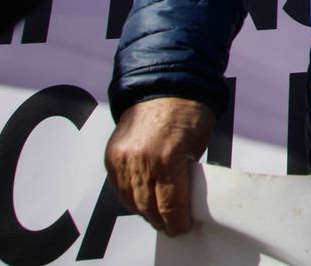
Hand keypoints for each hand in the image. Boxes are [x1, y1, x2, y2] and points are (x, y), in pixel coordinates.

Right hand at [104, 97, 214, 235]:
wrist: (164, 84)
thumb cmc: (188, 110)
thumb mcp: (198, 145)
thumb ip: (188, 173)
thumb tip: (185, 198)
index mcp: (168, 157)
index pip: (170, 204)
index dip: (177, 221)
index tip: (183, 227)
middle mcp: (141, 160)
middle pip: (148, 206)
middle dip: (161, 220)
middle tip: (171, 226)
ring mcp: (123, 158)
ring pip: (131, 200)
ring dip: (145, 212)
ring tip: (157, 217)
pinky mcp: (112, 156)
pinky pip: (118, 187)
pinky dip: (130, 198)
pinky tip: (141, 202)